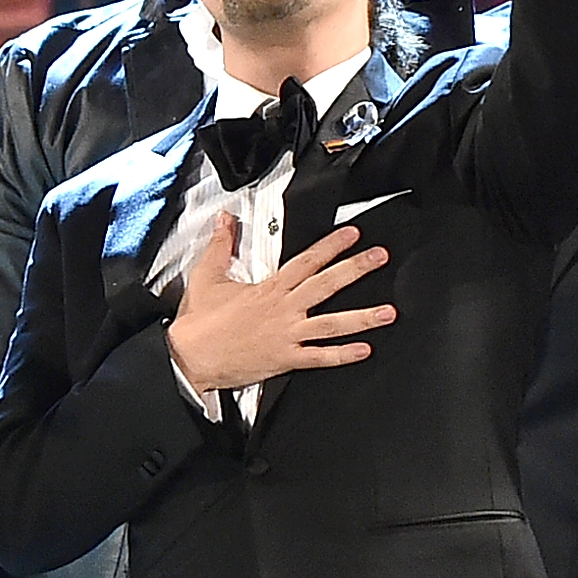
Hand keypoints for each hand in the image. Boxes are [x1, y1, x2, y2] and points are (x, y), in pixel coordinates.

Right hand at [167, 219, 393, 397]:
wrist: (189, 358)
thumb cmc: (198, 321)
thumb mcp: (207, 275)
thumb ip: (220, 245)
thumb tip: (224, 218)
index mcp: (269, 288)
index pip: (306, 261)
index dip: (332, 245)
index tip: (354, 234)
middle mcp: (283, 309)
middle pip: (326, 285)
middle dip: (356, 269)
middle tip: (380, 257)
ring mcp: (287, 335)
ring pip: (331, 324)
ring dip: (362, 317)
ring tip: (389, 311)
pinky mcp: (285, 360)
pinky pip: (319, 357)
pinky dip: (342, 355)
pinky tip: (364, 350)